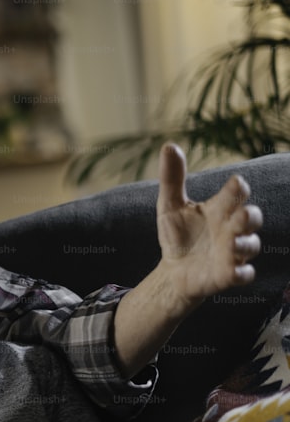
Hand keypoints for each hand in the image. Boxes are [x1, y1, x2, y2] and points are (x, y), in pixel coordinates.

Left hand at [156, 142, 262, 302]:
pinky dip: (241, 273)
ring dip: (245, 243)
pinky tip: (234, 272)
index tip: (235, 184)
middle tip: (241, 214)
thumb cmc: (178, 235)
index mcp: (220, 209)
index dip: (237, 189)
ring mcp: (232, 252)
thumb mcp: (170, 206)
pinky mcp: (228, 275)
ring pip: (250, 246)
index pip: (236, 194)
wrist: (173, 270)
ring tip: (231, 242)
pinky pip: (243, 275)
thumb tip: (169, 146)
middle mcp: (231, 229)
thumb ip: (172, 179)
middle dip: (250, 216)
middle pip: (252, 218)